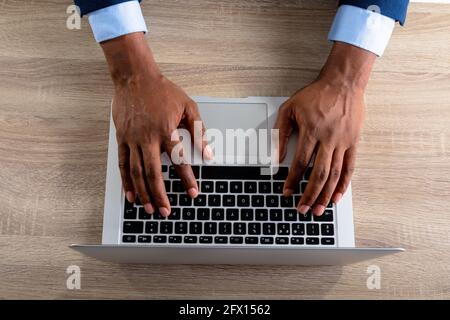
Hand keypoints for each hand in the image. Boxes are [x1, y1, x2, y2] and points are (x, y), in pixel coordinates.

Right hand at [101, 32, 211, 215]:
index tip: (192, 193)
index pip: (178, 161)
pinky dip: (126, 181)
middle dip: (160, 195)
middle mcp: (147, 137)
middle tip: (166, 211)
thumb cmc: (163, 91)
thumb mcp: (188, 107)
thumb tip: (209, 153)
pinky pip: (123, 164)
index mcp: (166, 130)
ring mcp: (132, 139)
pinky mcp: (121, 138)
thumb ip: (199, 131)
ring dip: (143, 192)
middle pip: (153, 173)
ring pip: (136, 172)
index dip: (186, 179)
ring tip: (149, 209)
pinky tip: (131, 194)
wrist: (135, 77)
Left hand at [274, 42, 375, 215]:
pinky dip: (344, 184)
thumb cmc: (315, 94)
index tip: (287, 192)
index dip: (292, 180)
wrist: (342, 82)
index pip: (300, 163)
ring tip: (318, 210)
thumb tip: (276, 156)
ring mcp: (343, 142)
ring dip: (325, 195)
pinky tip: (337, 196)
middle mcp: (328, 139)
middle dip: (308, 195)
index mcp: (311, 131)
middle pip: (318, 174)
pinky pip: (350, 167)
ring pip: (334, 175)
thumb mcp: (289, 108)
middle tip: (302, 208)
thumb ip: (280, 132)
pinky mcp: (353, 142)